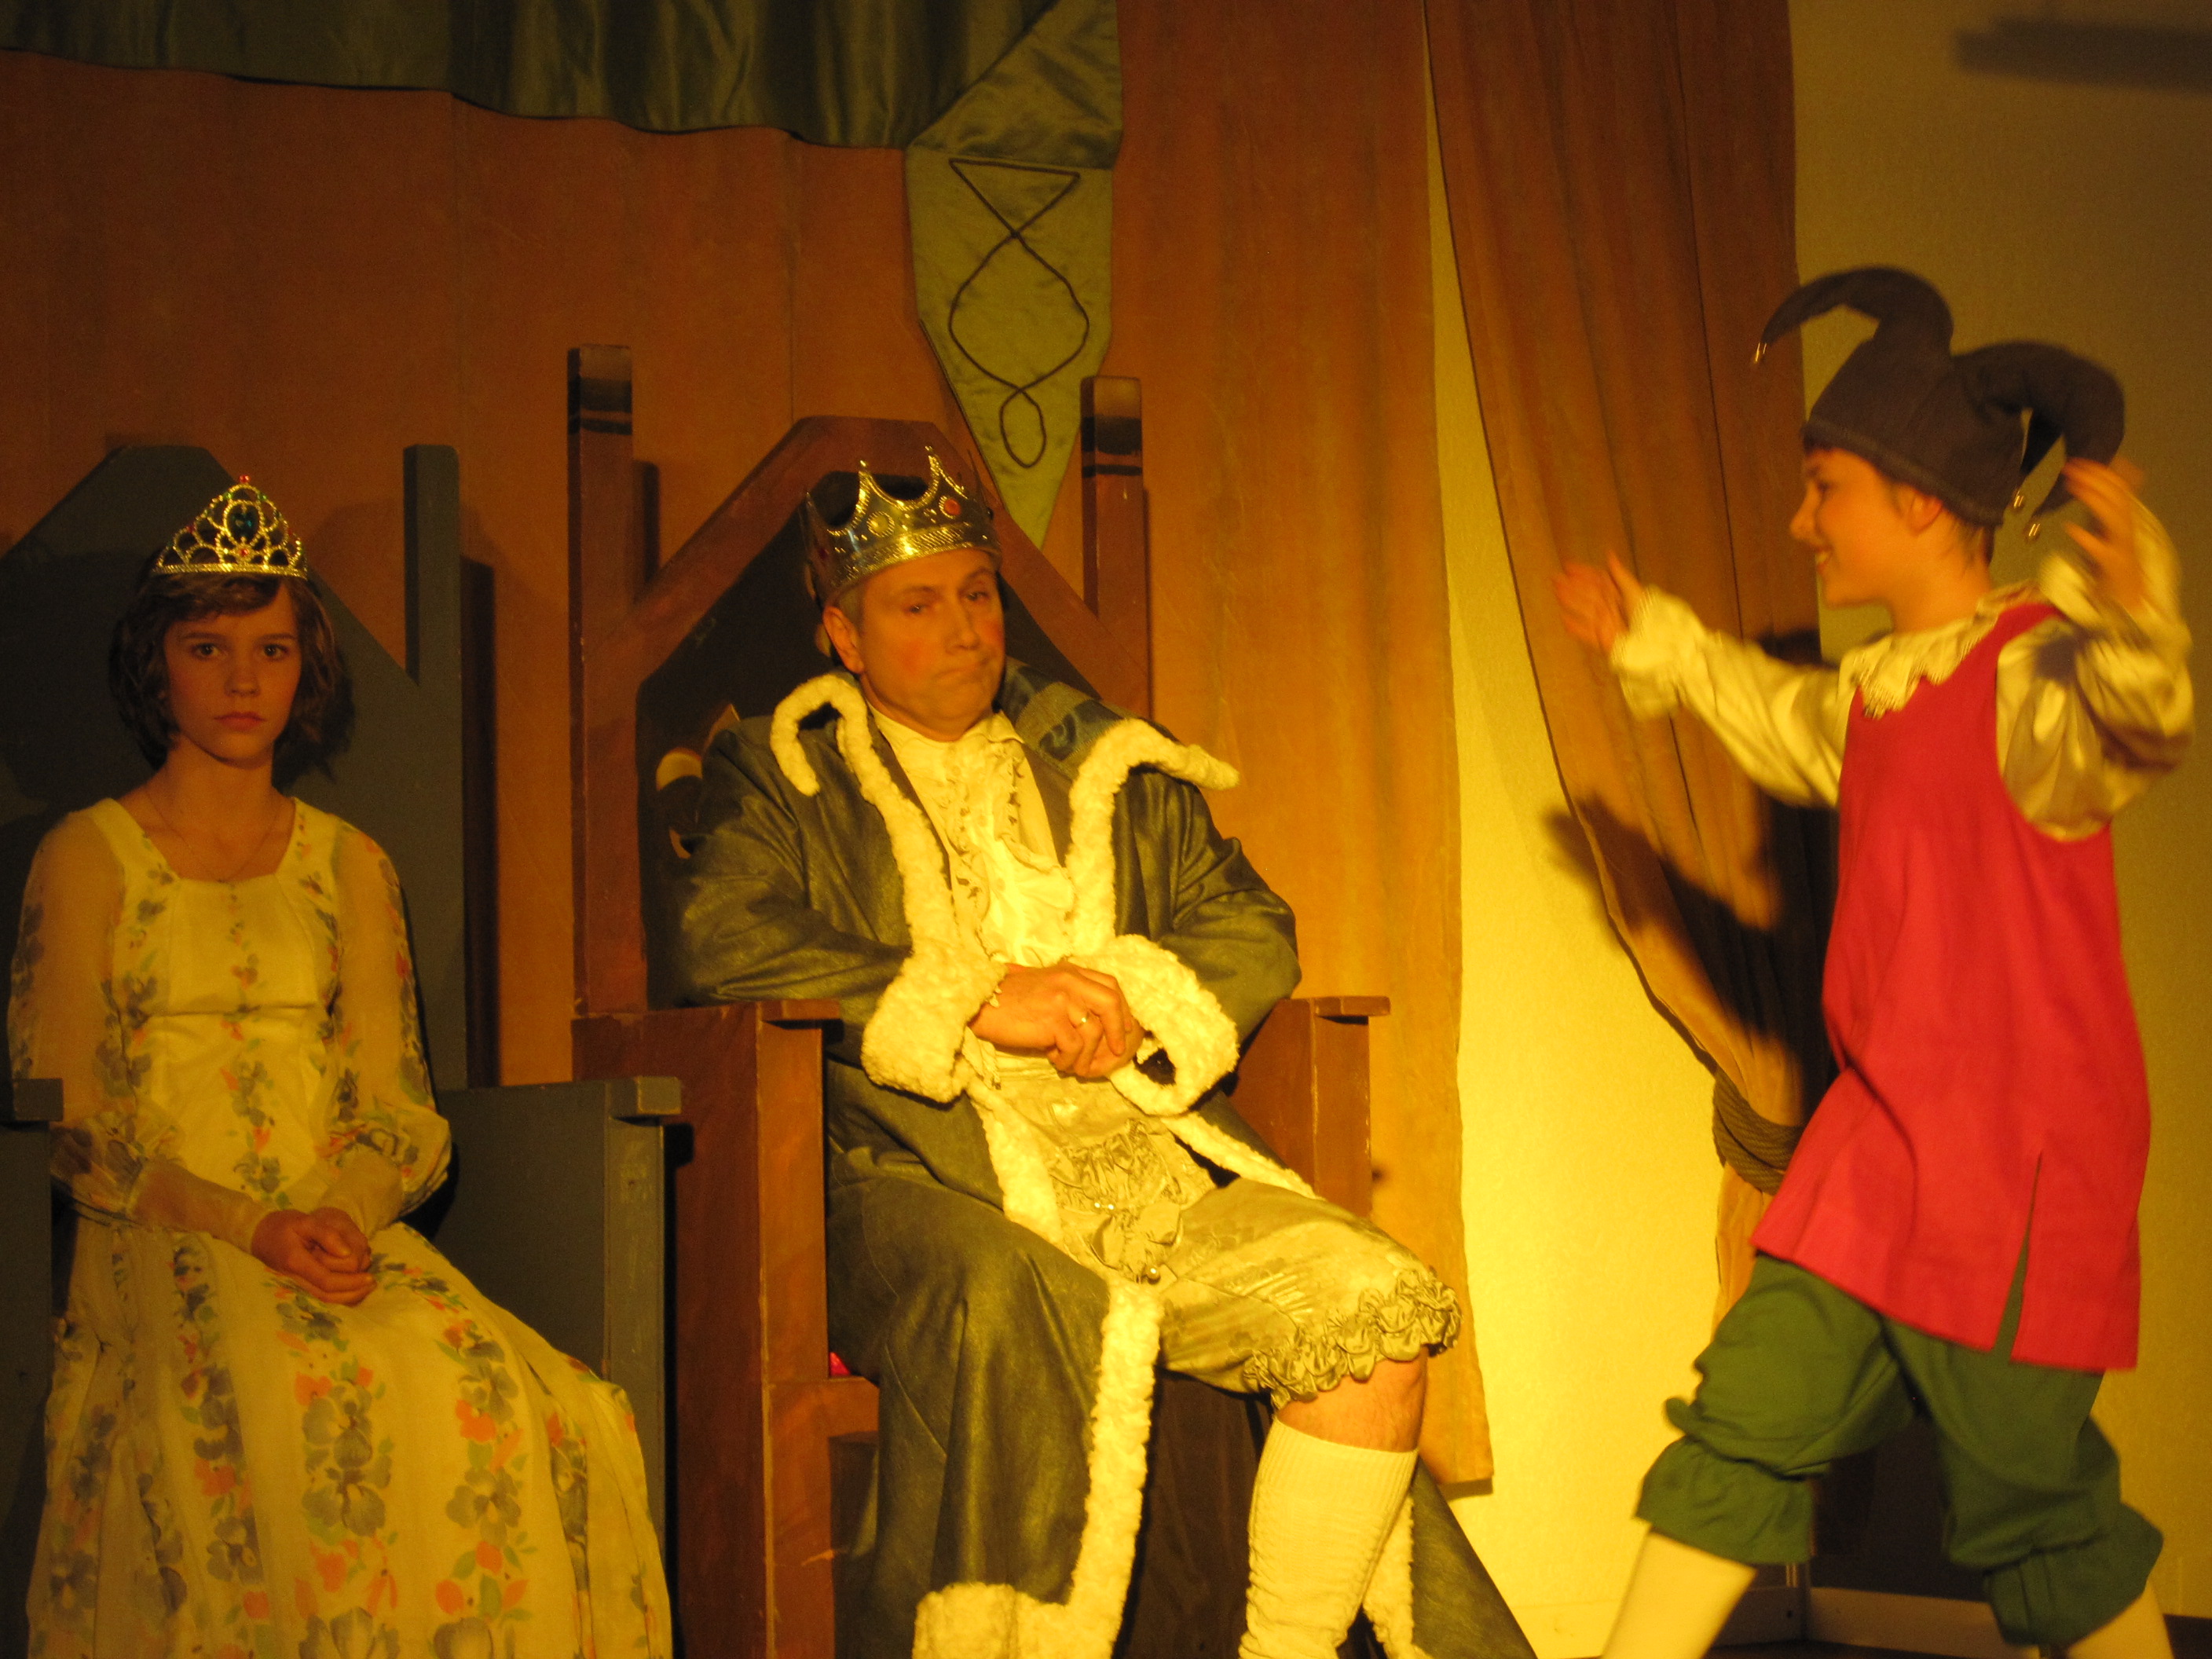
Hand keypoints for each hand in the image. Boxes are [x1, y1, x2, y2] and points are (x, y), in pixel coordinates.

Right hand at [252, 1208, 376, 1304]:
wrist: (259, 1234)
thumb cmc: (283, 1225)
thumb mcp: (304, 1221)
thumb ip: (327, 1235)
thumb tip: (347, 1253)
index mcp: (296, 1262)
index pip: (326, 1280)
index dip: (350, 1282)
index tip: (369, 1277)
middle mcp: (294, 1278)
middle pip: (327, 1295)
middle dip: (353, 1292)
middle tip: (372, 1283)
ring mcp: (295, 1284)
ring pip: (324, 1300)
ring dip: (348, 1297)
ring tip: (367, 1287)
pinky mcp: (298, 1284)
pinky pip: (320, 1296)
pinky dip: (339, 1296)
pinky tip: (354, 1288)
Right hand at [969, 962, 1136, 1079]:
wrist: (979, 1003)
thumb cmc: (1008, 1001)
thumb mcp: (1044, 988)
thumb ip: (1069, 998)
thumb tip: (1095, 1026)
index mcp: (1070, 972)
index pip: (1109, 985)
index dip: (1122, 1009)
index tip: (1124, 1029)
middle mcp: (1069, 981)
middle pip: (1111, 1002)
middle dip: (1119, 1030)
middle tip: (1115, 1051)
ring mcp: (1061, 999)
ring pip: (1093, 1031)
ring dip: (1085, 1055)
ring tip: (1069, 1063)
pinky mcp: (1051, 1019)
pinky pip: (1074, 1046)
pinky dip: (1068, 1059)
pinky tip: (1053, 1059)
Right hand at [1554, 552, 1645, 654]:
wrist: (1654, 639)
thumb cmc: (1648, 614)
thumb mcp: (1634, 590)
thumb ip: (1620, 575)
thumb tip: (1609, 554)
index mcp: (1618, 595)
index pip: (1597, 581)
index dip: (1583, 573)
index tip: (1568, 566)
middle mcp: (1609, 607)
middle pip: (1587, 595)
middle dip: (1571, 586)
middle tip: (1555, 578)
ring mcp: (1604, 624)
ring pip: (1583, 610)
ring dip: (1570, 601)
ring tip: (1556, 592)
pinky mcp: (1601, 641)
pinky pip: (1585, 633)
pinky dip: (1575, 627)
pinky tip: (1564, 620)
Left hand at [2062, 457, 2147, 613]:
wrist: (2126, 595)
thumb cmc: (2114, 558)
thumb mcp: (2110, 524)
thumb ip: (2108, 501)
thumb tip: (2109, 471)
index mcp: (2123, 518)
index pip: (2118, 487)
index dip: (2100, 472)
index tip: (2077, 461)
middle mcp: (2125, 528)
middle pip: (2117, 498)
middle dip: (2096, 479)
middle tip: (2071, 467)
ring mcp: (2120, 546)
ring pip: (2114, 518)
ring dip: (2094, 499)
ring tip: (2073, 487)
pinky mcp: (2111, 565)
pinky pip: (2101, 549)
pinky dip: (2086, 538)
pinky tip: (2070, 528)